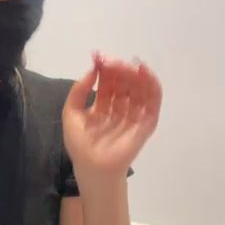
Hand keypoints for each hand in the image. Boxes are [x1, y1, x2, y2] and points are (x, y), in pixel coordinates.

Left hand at [63, 53, 161, 184]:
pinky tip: (143, 72)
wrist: (92, 167)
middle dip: (118, 69)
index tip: (98, 57)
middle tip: (110, 61)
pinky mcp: (147, 122)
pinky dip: (151, 84)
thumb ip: (79, 90)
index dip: (104, 69)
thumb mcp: (71, 113)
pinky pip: (152, 100)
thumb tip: (92, 70)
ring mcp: (135, 114)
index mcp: (104, 106)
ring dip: (133, 73)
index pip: (108, 82)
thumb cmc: (80, 145)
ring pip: (139, 88)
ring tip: (125, 64)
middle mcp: (121, 108)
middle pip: (124, 82)